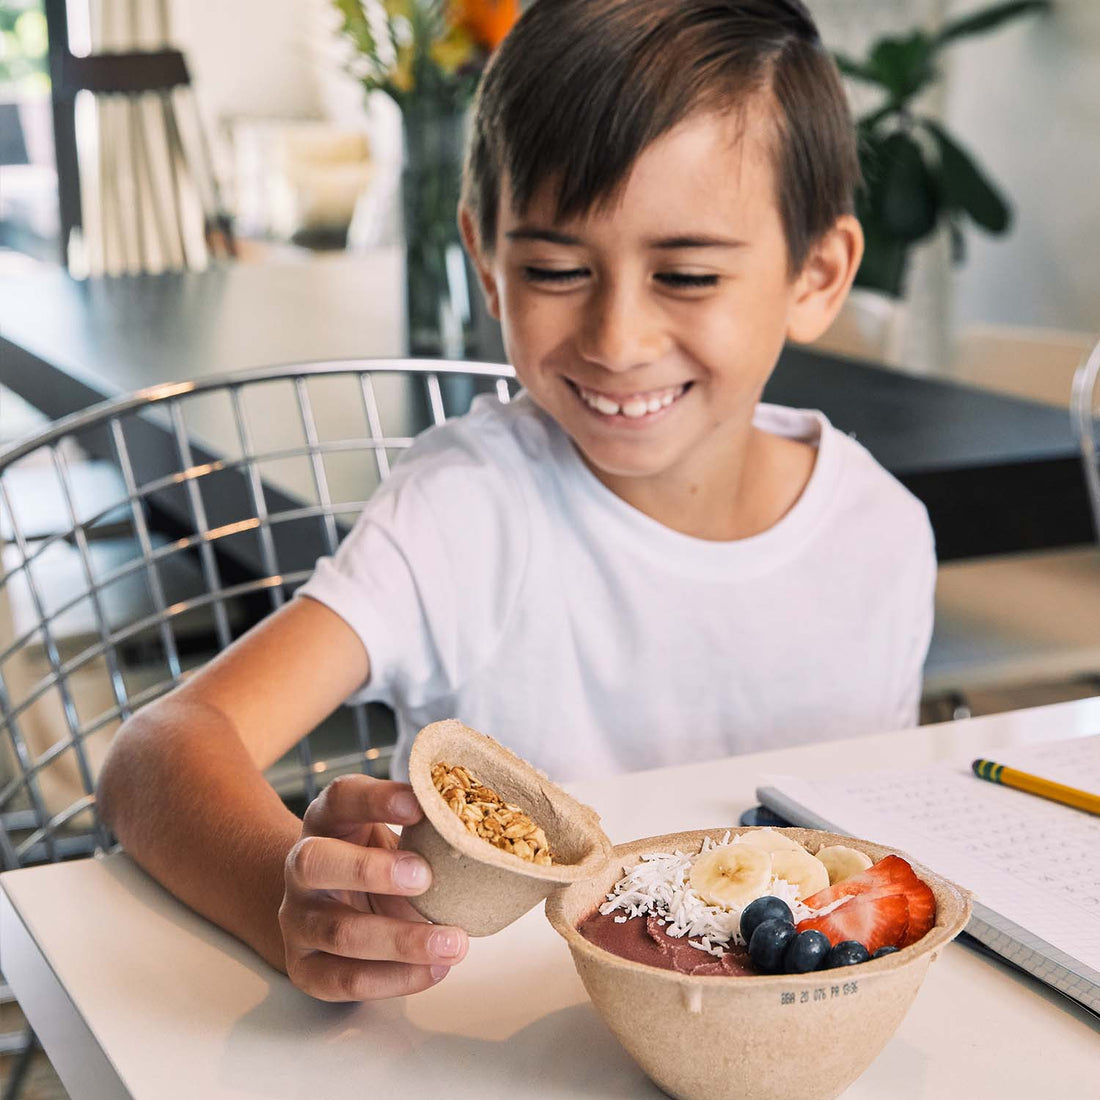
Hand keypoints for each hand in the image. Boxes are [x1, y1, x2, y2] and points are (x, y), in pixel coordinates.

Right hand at [279, 774, 468, 1000]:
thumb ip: (422, 832)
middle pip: (315, 863)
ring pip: (338, 931)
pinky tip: (434, 970)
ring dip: (400, 940)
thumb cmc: (376, 862)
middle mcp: (301, 867)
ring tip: (453, 942)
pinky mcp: (304, 967)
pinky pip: (345, 979)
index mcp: (326, 821)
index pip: (340, 798)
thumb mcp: (393, 836)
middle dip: (371, 871)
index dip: (377, 800)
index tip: (420, 805)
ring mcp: (297, 919)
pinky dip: (394, 979)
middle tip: (426, 877)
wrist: (329, 906)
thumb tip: (477, 833)